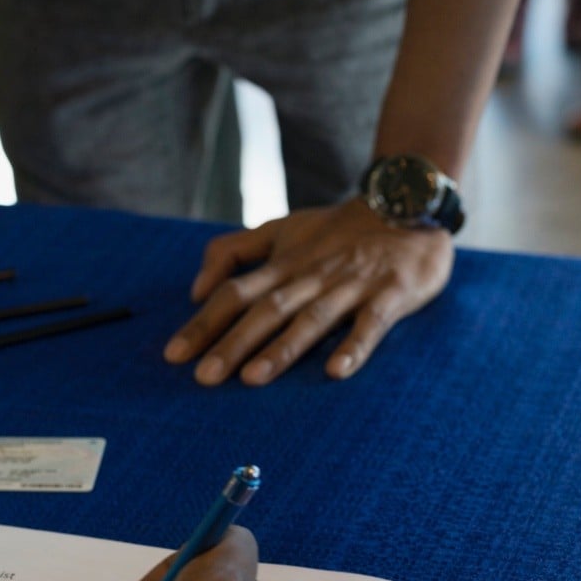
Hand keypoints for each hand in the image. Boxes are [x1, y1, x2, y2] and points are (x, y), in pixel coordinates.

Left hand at [163, 198, 452, 384]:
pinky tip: (335, 371)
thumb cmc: (337, 229)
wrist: (406, 202)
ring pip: (311, 319)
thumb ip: (233, 252)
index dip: (203, 323)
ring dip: (282, 348)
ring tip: (253, 378)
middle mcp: (310, 275)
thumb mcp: (279, 229)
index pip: (234, 293)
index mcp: (282, 263)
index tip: (174, 355)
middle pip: (265, 310)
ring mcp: (350, 286)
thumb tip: (195, 290)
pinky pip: (371, 324)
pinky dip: (354, 346)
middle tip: (203, 377)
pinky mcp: (390, 294)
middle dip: (232, 343)